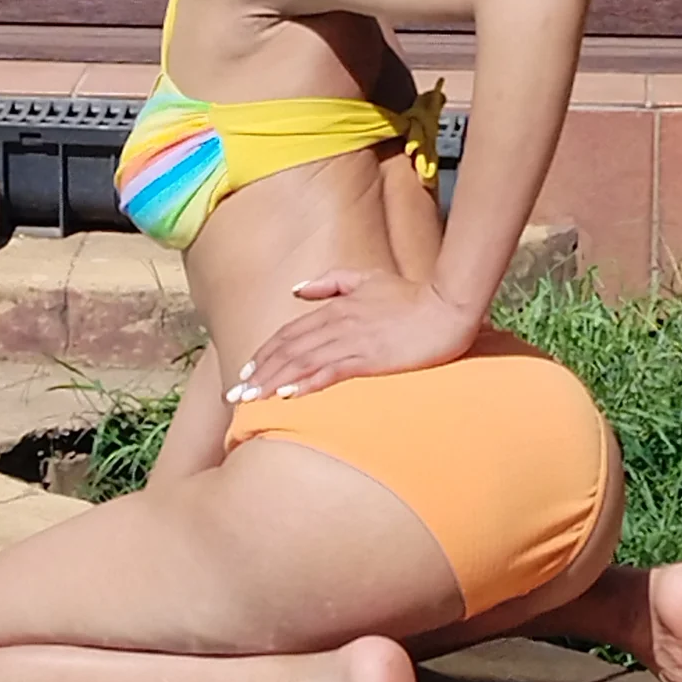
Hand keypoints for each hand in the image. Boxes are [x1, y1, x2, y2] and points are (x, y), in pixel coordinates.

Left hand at [225, 270, 478, 405]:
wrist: (447, 305)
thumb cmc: (411, 295)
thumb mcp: (367, 279)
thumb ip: (330, 282)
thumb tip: (297, 290)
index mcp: (335, 307)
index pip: (290, 332)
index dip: (264, 353)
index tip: (245, 372)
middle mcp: (336, 322)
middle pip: (287, 349)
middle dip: (258, 373)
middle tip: (234, 395)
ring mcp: (352, 340)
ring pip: (301, 361)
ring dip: (272, 382)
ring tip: (250, 401)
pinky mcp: (370, 357)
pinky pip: (330, 370)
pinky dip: (306, 382)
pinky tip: (288, 396)